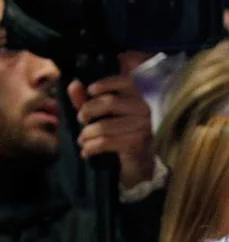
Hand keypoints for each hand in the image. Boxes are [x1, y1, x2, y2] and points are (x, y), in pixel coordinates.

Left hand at [68, 69, 154, 188]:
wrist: (136, 161)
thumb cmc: (117, 132)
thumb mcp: (99, 114)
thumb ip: (85, 100)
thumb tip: (74, 84)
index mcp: (135, 97)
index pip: (125, 81)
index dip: (106, 83)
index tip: (90, 91)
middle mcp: (142, 109)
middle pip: (110, 102)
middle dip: (89, 110)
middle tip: (80, 119)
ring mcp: (142, 127)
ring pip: (106, 126)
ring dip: (87, 134)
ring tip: (81, 140)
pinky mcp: (137, 143)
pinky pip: (107, 142)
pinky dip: (92, 147)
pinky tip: (86, 151)